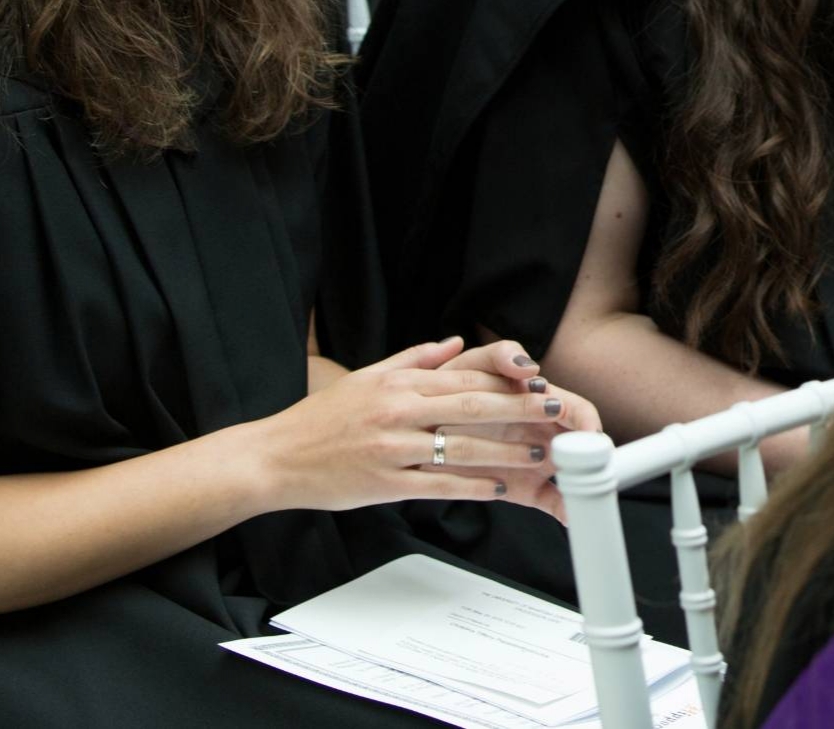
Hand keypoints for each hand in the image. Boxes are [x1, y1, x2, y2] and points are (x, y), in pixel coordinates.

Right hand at [246, 339, 586, 514]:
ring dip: (505, 453)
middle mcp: (398, 411)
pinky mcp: (384, 483)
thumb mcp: (369, 376)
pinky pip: (436, 485)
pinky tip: (497, 489)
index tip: (541, 385)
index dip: (508, 382)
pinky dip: (471, 487)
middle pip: (471, 408)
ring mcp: (392, 448)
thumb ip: (416, 360)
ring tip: (538, 456)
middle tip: (556, 414)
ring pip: (460, 449)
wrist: (276, 456)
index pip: (465, 378)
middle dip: (519, 411)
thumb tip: (456, 344)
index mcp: (399, 383)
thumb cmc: (323, 418)